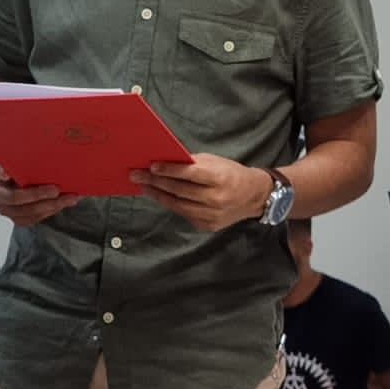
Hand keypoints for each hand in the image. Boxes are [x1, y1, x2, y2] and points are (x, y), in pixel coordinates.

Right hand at [0, 165, 79, 226]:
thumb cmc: (26, 167)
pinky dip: (51, 211)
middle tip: (56, 189)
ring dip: (51, 205)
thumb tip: (42, 148)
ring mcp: (7, 209)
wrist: (24, 180)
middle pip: (15, 197)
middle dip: (37, 194)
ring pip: (27, 212)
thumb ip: (28, 157)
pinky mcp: (18, 218)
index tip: (7, 173)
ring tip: (70, 198)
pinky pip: (34, 218)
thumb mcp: (25, 159)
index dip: (3, 174)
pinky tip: (64, 204)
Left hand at [131, 155, 272, 231]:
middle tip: (136, 175)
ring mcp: (211, 215)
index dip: (169, 170)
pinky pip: (183, 213)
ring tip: (143, 186)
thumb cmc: (231, 173)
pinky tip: (159, 196)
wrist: (253, 196)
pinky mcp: (207, 226)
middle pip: (179, 190)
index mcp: (220, 178)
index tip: (151, 166)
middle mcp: (216, 199)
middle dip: (155, 182)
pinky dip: (170, 204)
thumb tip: (164, 163)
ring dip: (157, 195)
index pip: (190, 174)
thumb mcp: (216, 162)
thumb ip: (192, 164)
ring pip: (177, 205)